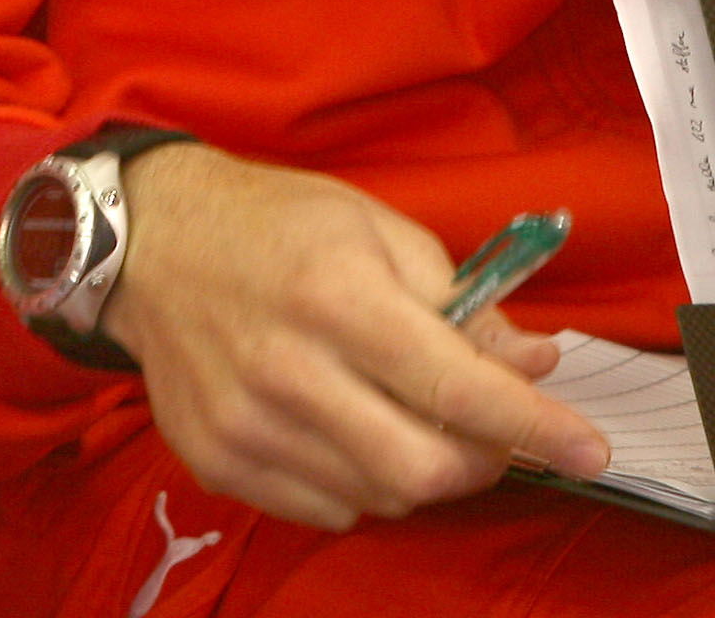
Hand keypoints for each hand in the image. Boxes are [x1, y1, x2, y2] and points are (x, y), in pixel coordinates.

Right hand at [100, 145, 609, 531]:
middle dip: (479, 461)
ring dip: (414, 468)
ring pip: (379, 497)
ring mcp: (243, 420)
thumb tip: (532, 366)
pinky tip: (336, 424)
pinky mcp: (214, 455)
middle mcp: (285, 365)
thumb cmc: (270, 222)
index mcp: (333, 294)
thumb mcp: (373, 226)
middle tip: (483, 430)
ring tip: (396, 412)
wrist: (144, 239)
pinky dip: (354, 481)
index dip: (536, 427)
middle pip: (425, 471)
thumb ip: (457, 299)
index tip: (586, 449)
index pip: (458, 390)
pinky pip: (323, 508)